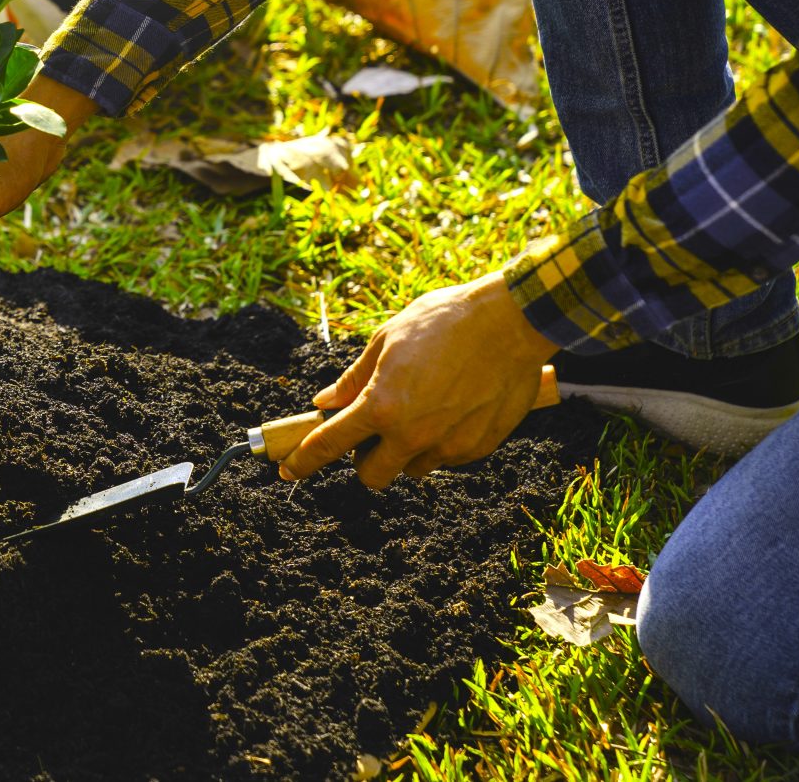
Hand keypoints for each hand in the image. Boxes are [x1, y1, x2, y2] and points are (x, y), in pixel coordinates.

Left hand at [278, 272, 557, 487]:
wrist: (510, 322)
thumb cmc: (443, 323)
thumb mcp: (386, 341)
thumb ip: (353, 379)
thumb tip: (325, 404)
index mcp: (382, 406)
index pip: (328, 445)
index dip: (303, 461)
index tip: (287, 470)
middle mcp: (412, 434)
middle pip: (372, 476)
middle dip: (364, 460)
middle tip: (372, 431)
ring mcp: (448, 445)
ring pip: (412, 468)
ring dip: (405, 450)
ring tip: (422, 408)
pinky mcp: (479, 448)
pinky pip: (447, 458)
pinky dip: (440, 442)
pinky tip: (452, 407)